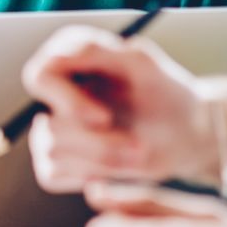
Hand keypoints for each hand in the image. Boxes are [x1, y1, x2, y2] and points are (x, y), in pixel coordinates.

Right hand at [22, 28, 215, 192]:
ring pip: (52, 152)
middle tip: (139, 146)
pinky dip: (92, 174)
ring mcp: (52, 126)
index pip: (42, 77)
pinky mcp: (55, 159)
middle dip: (98, 143)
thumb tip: (57, 56)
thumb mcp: (144, 66)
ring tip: (138, 152)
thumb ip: (100, 52)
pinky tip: (119, 163)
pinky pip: (52, 175)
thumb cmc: (166, 93)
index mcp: (68, 57)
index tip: (104, 119)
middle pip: (51, 124)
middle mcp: (55, 91)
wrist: (184, 132)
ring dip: (103, 159)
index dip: (67, 101)